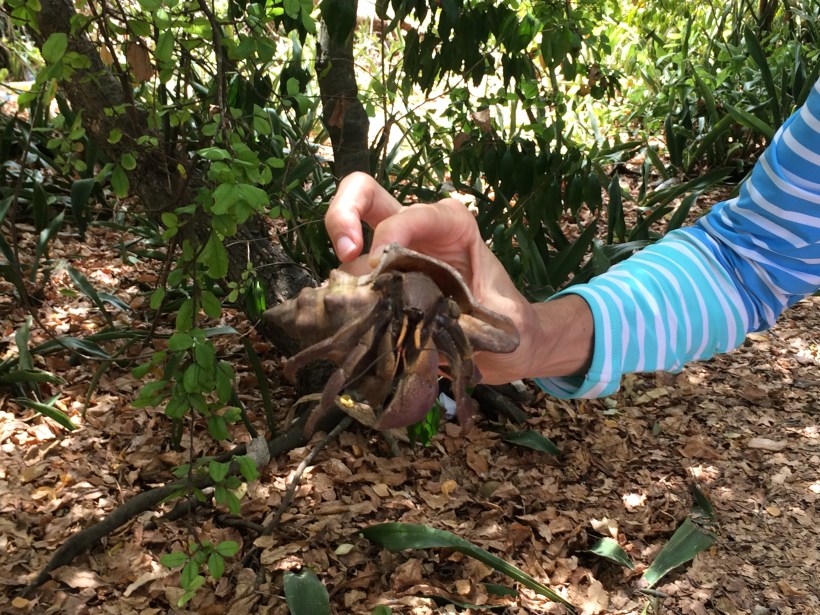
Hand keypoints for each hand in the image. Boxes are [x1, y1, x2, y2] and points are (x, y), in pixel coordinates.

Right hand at [325, 172, 593, 383]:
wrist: (512, 344)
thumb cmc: (512, 324)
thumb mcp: (505, 319)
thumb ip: (475, 321)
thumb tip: (428, 327)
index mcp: (453, 224)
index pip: (411, 213)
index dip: (391, 233)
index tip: (379, 267)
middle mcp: (418, 230)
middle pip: (364, 192)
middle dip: (342, 214)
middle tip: (345, 254)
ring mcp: (395, 253)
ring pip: (350, 241)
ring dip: (344, 276)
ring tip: (355, 314)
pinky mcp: (381, 281)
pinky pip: (351, 279)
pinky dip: (345, 297)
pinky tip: (355, 323)